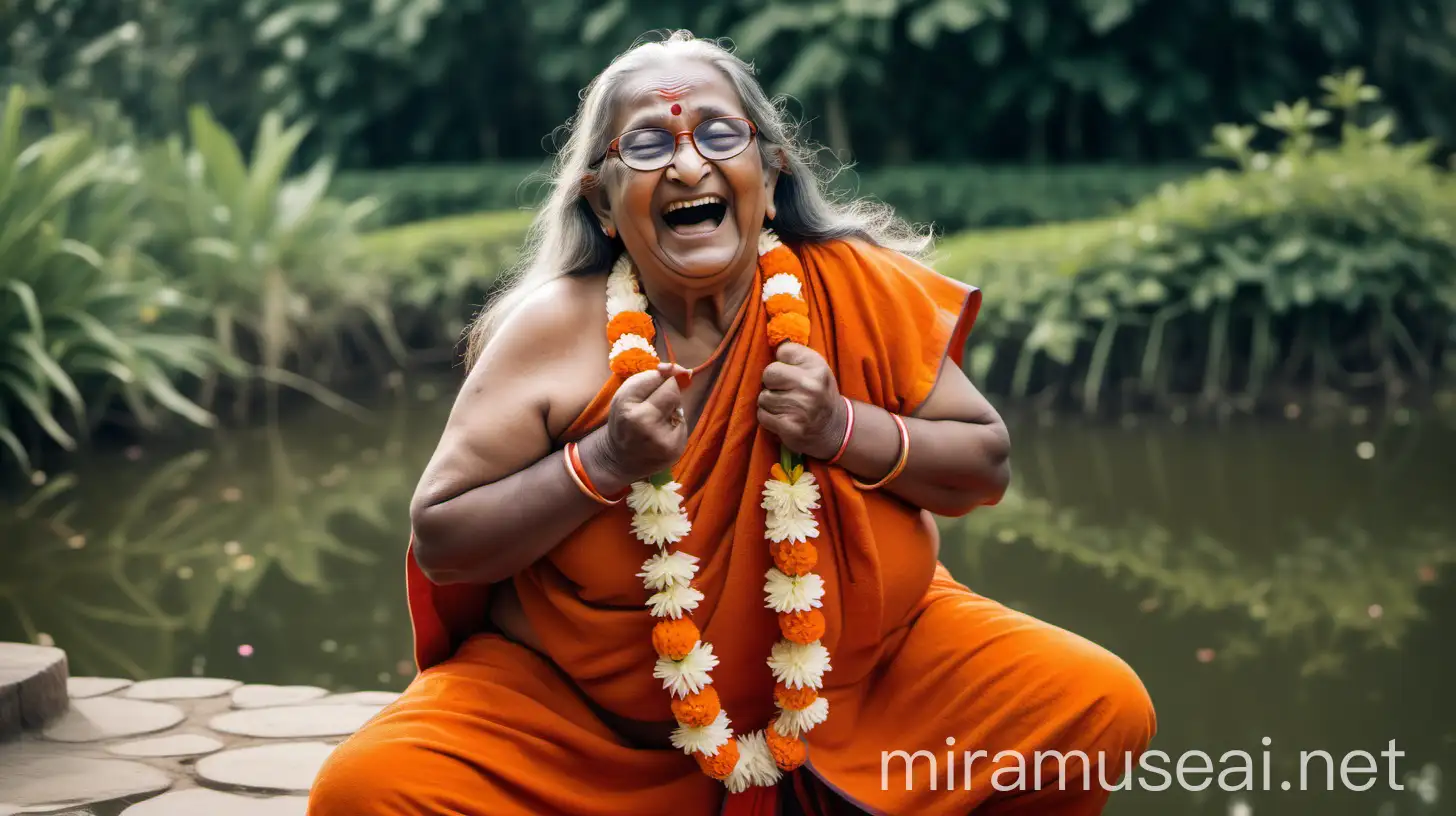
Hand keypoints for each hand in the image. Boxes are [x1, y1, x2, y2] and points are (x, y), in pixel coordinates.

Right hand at [591, 363, 691, 485]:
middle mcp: (642, 421)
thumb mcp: (626, 395)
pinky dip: (675, 426)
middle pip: (672, 390)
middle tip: (653, 407)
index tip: (650, 389)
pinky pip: (682, 424)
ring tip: (655, 424)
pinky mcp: (674, 449)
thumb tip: (683, 371)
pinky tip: (661, 435)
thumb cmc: (624, 421)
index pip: (656, 377)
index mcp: (625, 403)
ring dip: (671, 410)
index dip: (657, 379)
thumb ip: (650, 378)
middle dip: (668, 393)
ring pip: (679, 407)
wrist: (620, 459)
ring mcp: (660, 438)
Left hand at [757, 343, 847, 459]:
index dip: (783, 362)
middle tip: (785, 391)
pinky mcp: (790, 427)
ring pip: (763, 397)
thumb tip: (771, 346)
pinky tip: (784, 418)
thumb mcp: (816, 369)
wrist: (836, 428)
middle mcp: (810, 385)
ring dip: (770, 402)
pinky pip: (762, 415)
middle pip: (769, 373)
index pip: (783, 351)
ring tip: (787, 406)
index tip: (792, 372)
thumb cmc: (820, 393)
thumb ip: (795, 355)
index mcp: (817, 366)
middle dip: (772, 382)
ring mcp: (800, 407)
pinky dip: (768, 417)